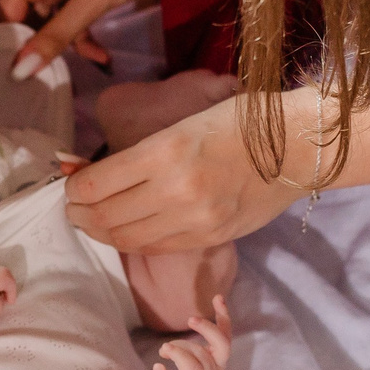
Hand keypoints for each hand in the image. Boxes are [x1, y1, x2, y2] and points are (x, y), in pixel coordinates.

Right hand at [0, 0, 175, 76]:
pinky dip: (81, 32)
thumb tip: (21, 71)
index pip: (4, 12)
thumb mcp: (92, 0)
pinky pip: (67, 13)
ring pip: (49, 19)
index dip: (6, 43)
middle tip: (49, 80)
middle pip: (24, 17)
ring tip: (96, 61)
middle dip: (39, 48)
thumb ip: (57, 35)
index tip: (14, 76)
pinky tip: (102, 54)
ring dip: (69, 42)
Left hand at [65, 94, 300, 252]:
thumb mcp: (180, 121)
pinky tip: (126, 231)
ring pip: (127, 239)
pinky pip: (157, 248)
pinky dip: (133, 242)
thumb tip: (84, 171)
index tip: (70, 185)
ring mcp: (196, 220)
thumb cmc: (240, 122)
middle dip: (79, 215)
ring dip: (101, 233)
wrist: (299, 147)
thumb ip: (136, 150)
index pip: (95, 184)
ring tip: (92, 222)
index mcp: (165, 150)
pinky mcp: (211, 238)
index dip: (73, 190)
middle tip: (72, 208)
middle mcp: (177, 190)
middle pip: (105, 217)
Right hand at [150, 296, 231, 369]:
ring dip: (208, 328)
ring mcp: (220, 362)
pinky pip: (226, 332)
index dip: (179, 356)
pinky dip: (223, 315)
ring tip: (191, 320)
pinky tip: (218, 298)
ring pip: (222, 343)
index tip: (164, 350)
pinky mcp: (220, 351)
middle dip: (182, 347)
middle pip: (202, 355)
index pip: (194, 369)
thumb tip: (159, 366)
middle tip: (166, 348)